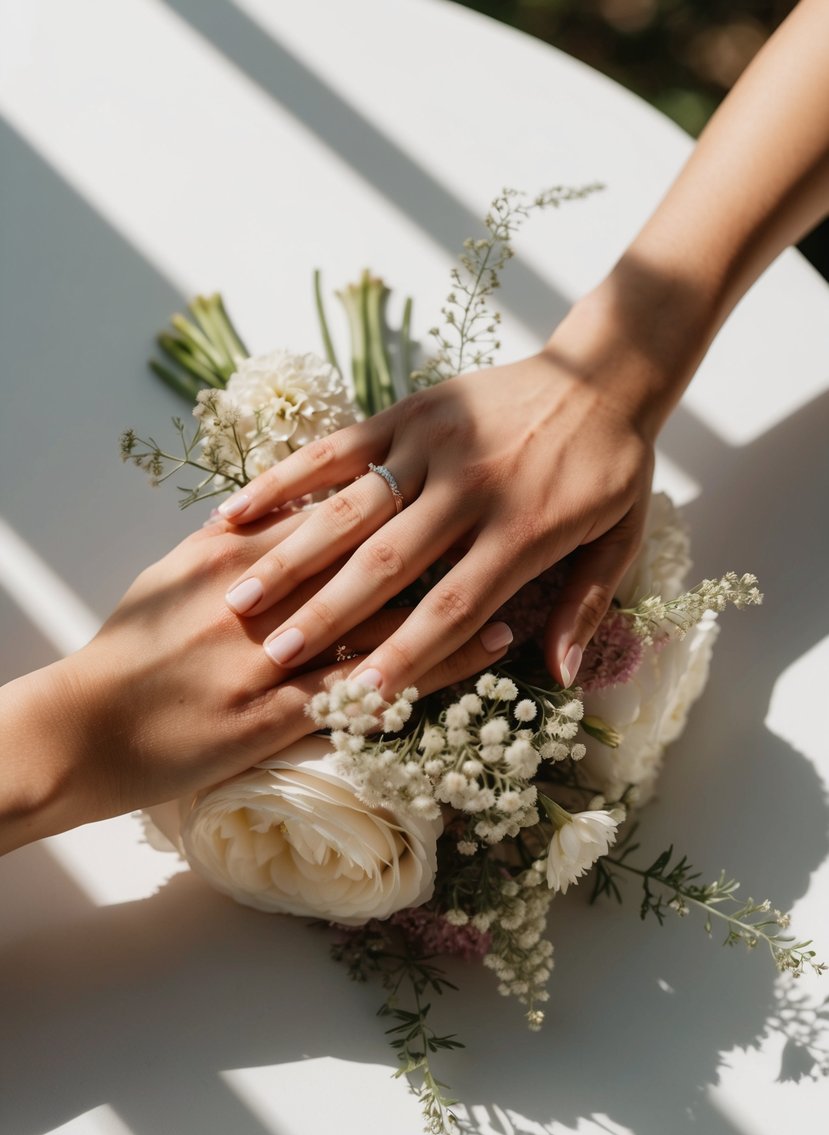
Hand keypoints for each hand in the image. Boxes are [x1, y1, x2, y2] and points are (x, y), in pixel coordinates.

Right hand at [0, 512, 507, 852]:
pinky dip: (428, 672)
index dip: (399, 495)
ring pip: (384, 623)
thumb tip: (277, 505)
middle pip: (371, 557)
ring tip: (514, 591)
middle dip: (440, 538)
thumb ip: (230, 538)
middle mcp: (266, 597)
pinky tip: (474, 661)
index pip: (333, 510)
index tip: (455, 477)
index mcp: (240, 552)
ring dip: (453, 606)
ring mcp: (275, 657)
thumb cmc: (125, 652)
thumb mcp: (170, 577)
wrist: (82, 730)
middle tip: (503, 519)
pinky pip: (369, 690)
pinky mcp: (277, 716)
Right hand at [215, 285, 678, 696]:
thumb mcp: (619, 542)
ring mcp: (433, 446)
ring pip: (352, 509)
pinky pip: (337, 448)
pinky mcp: (410, 413)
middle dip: (329, 615)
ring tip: (241, 599)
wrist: (607, 372)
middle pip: (388, 564)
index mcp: (522, 532)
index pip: (452, 608)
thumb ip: (584, 607)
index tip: (356, 699)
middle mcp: (469, 490)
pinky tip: (236, 512)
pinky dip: (285, 479)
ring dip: (293, 555)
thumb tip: (558, 676)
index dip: (403, 657)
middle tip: (274, 656)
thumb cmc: (612, 468)